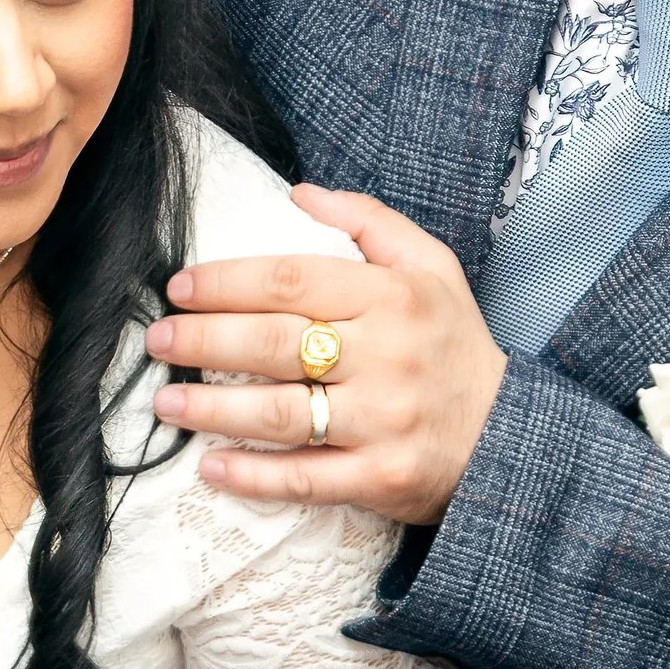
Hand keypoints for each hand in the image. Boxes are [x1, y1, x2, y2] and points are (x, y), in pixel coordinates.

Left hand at [145, 188, 509, 523]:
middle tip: (158, 341)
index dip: (226, 283)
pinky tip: (211, 468)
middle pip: (275, 343)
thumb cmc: (455, 346)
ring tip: (166, 403)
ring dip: (213, 410)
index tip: (179, 288)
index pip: (290, 280)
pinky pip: (306, 478)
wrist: (511, 437)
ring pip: (282, 413)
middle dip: (204, 341)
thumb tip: (300, 191)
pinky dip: (254, 475)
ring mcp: (384, 421)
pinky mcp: (382, 477)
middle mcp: (387, 356)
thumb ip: (369, 222)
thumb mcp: (432, 267)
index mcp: (393, 297)